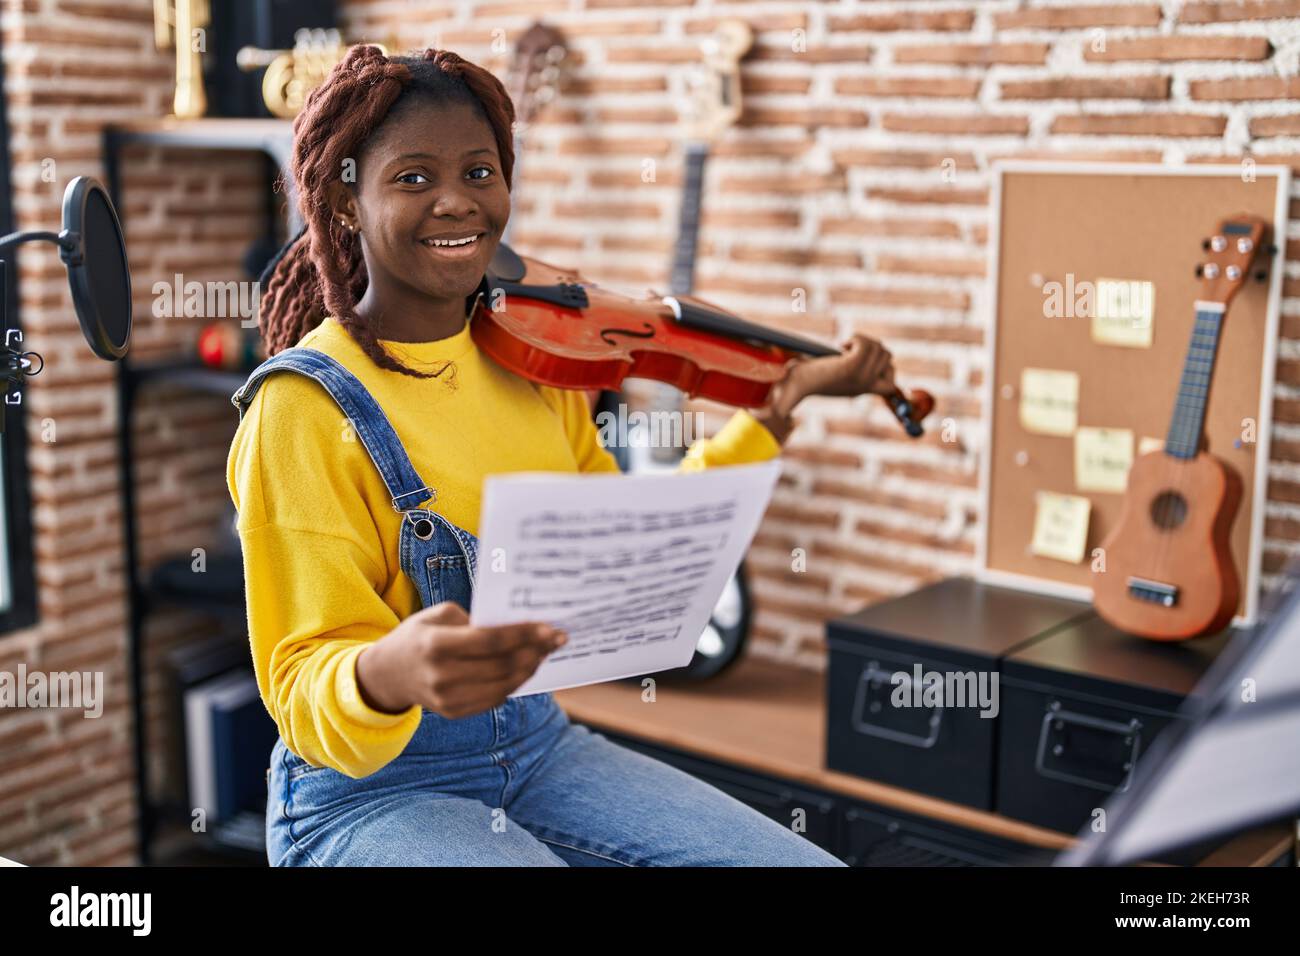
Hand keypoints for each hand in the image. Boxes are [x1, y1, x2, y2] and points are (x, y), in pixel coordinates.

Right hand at [356, 602, 565, 717]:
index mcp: (435, 645)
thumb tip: (517, 626)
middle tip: (558, 639)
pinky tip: (526, 667)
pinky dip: (515, 683)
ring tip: (544, 653)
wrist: (387, 674)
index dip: (524, 635)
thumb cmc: (419, 636)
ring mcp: (448, 700)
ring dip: (529, 668)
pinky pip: (495, 699)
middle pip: (502, 666)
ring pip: (504, 686)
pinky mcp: (454, 712)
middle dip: (535, 652)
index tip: (550, 628)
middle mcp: (441, 676)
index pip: (490, 640)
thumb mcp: (437, 615)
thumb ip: (474, 620)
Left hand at [789, 333, 894, 401]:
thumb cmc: (807, 379)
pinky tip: (842, 344)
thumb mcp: (836, 378)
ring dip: (863, 341)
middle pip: (887, 356)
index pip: (891, 384)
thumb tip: (868, 350)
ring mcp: (861, 377)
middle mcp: (866, 386)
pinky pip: (867, 344)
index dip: (885, 368)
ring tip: (845, 347)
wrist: (796, 384)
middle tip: (849, 350)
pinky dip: (857, 338)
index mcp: (863, 390)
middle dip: (871, 347)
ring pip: (879, 348)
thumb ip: (853, 371)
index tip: (863, 359)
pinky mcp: (852, 366)